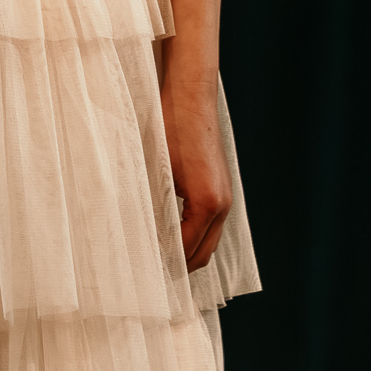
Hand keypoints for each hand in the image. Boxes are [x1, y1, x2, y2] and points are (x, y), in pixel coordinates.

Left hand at [160, 82, 231, 273]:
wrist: (189, 96)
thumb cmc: (169, 130)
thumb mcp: (157, 172)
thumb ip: (155, 209)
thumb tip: (146, 237)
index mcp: (207, 204)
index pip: (185, 251)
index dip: (165, 263)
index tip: (145, 272)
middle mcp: (222, 204)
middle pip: (203, 254)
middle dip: (179, 267)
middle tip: (151, 274)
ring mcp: (225, 196)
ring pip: (209, 240)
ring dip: (187, 252)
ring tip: (159, 258)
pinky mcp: (221, 187)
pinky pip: (211, 224)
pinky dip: (194, 235)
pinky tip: (172, 233)